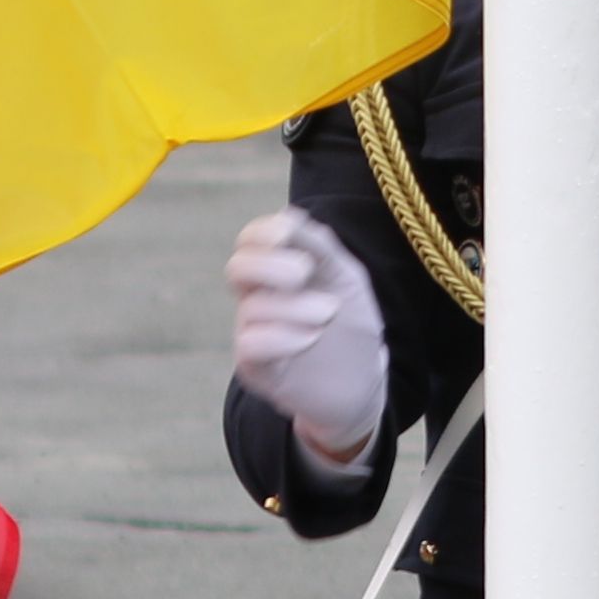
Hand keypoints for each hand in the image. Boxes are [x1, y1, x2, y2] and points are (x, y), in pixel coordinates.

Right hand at [224, 209, 389, 465]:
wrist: (361, 383)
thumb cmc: (350, 323)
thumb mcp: (345, 278)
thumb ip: (320, 247)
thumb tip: (289, 216)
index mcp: (277, 270)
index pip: (249, 242)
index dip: (261, 232)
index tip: (285, 233)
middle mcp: (258, 298)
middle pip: (237, 269)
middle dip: (269, 265)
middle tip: (303, 273)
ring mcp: (253, 332)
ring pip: (252, 307)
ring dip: (293, 305)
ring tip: (328, 313)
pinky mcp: (254, 367)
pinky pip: (250, 343)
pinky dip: (282, 336)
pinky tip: (311, 337)